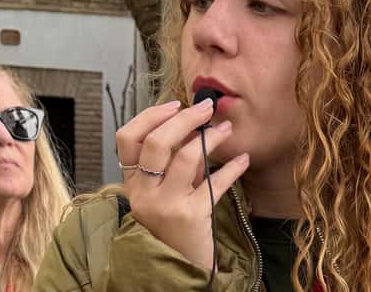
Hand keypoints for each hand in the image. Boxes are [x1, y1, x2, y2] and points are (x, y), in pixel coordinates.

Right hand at [116, 99, 249, 268]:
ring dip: (210, 138)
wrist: (182, 265)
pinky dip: (232, 168)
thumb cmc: (177, 223)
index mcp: (133, 184)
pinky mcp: (191, 217)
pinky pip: (214, 183)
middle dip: (184, 119)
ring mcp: (166, 206)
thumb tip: (195, 124)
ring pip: (185, 157)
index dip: (150, 116)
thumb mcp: (167, 190)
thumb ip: (174, 162)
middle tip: (207, 108)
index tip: (175, 104)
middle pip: (156, 143)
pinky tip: (243, 160)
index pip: (126, 139)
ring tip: (226, 129)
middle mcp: (144, 194)